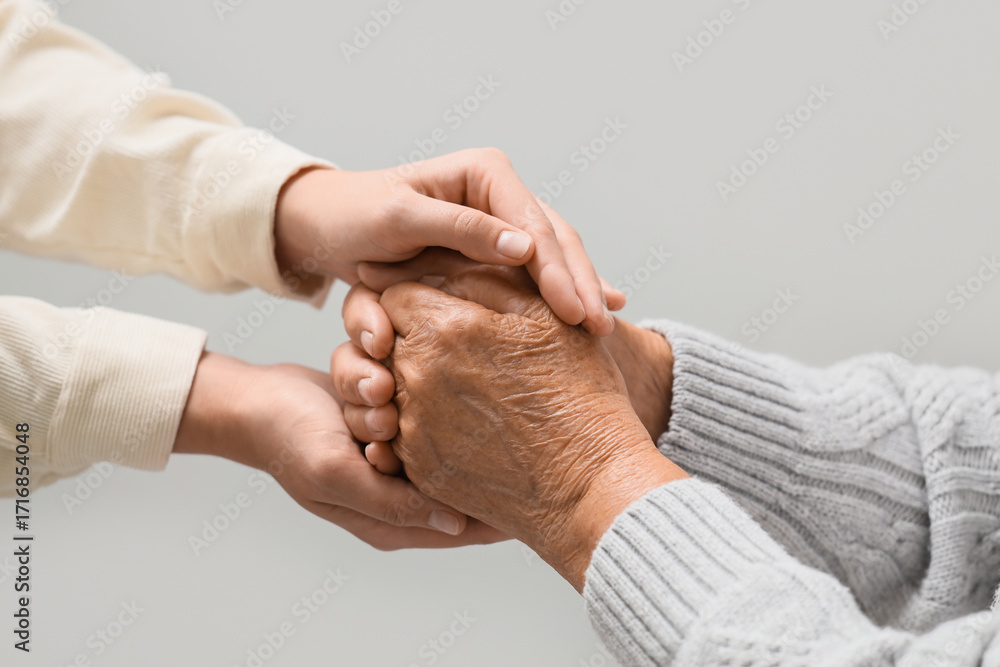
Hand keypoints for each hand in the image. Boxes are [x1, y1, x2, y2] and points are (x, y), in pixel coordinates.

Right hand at [173, 351, 505, 549]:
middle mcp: (405, 494)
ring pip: (454, 446)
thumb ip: (396, 503)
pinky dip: (434, 399)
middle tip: (504, 428)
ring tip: (428, 399)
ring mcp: (405, 459)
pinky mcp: (401, 426)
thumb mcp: (337, 475)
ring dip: (450, 420)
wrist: (257, 399)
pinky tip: (438, 382)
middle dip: (478, 456)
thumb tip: (456, 524)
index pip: (466, 528)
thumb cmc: (288, 438)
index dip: (505, 511)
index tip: (548, 489)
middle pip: (468, 484)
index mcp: (393, 521)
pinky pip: (434, 417)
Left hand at [273, 149, 618, 335]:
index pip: (534, 224)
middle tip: (602, 328)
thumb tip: (526, 247)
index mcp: (484, 172)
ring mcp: (500, 216)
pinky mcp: (493, 245)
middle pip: (555, 238)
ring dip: (580, 289)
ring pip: (555, 254)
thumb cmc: (354, 217)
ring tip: (605, 326)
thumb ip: (461, 230)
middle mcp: (500, 190)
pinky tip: (590, 310)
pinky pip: (537, 269)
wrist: (328, 225)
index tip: (576, 313)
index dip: (558, 271)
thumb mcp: (400, 220)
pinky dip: (561, 291)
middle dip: (581, 283)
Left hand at [332, 267, 670, 465]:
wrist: (590, 485)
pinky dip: (419, 421)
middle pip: (384, 338)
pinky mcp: (418, 467)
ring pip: (387, 384)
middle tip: (451, 345)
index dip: (415, 292)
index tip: (435, 302)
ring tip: (462, 387)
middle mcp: (415, 376)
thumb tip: (439, 260)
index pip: (394, 291)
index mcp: (444, 328)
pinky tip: (464, 423)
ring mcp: (412, 427)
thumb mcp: (544, 315)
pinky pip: (396, 431)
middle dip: (408, 333)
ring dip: (410, 378)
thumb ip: (485, 275)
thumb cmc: (580, 394)